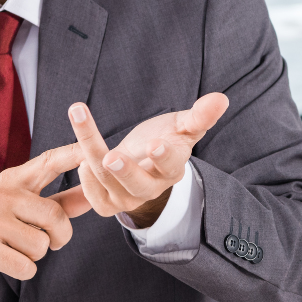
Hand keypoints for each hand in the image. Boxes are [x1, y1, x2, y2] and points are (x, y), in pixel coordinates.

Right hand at [0, 143, 89, 290]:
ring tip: (13, 248)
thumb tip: (93, 196)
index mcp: (12, 180)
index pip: (49, 162)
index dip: (73, 155)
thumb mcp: (18, 207)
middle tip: (50, 243)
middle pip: (56, 218)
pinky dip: (23, 270)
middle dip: (59, 238)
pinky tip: (5, 262)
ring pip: (42, 246)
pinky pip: (26, 266)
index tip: (93, 148)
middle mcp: (1, 195)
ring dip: (35, 256)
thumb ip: (57, 203)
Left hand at [64, 93, 228, 226]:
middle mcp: (152, 188)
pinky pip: (97, 200)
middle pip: (139, 186)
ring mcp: (130, 198)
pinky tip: (80, 160)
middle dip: (125, 171)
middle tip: (111, 156)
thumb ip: (199, 115)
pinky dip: (87, 183)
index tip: (155, 144)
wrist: (142, 160)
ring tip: (83, 139)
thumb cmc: (163, 138)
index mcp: (173, 168)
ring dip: (93, 161)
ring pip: (110, 186)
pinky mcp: (109, 203)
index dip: (164, 156)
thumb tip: (220, 99)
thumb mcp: (181, 125)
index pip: (171, 165)